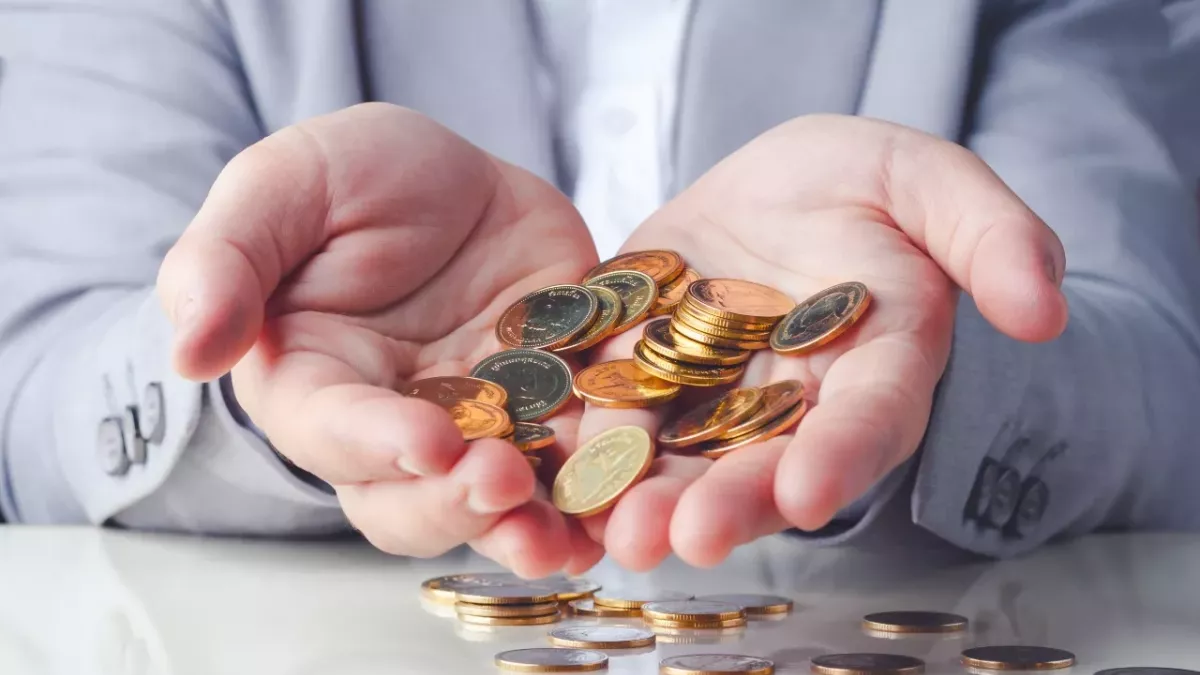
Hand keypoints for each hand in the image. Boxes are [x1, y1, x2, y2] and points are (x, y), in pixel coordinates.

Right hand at [157, 103, 604, 575]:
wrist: (454, 174)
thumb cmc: (352, 179)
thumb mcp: (283, 186)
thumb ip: (226, 260)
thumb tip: (188, 352)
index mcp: (314, 382)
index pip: (332, 432)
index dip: (375, 442)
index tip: (422, 440)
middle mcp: (393, 425)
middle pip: (410, 499)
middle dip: (455, 501)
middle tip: (502, 480)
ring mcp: (478, 426)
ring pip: (492, 506)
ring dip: (528, 525)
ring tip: (567, 529)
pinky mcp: (552, 408)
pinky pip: (574, 463)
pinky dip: (598, 490)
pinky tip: (629, 497)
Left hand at [574, 114, 1067, 569]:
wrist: (768, 186)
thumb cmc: (858, 183)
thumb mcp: (928, 181)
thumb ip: (990, 235)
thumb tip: (1047, 309)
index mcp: (873, 366)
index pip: (869, 418)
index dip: (844, 456)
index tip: (813, 493)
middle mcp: (793, 405)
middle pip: (767, 464)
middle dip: (732, 503)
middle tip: (691, 538)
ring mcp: (712, 400)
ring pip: (684, 461)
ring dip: (649, 503)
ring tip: (616, 534)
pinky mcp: (643, 380)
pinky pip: (611, 421)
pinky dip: (585, 452)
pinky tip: (552, 479)